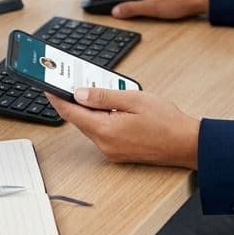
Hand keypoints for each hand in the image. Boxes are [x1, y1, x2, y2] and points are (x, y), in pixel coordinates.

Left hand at [47, 87, 199, 168]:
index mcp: (106, 130)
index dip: (57, 98)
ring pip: (91, 126)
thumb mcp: (134, 99)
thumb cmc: (166, 122)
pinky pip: (102, 132)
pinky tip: (108, 106)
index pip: (72, 113)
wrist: (187, 145)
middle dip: (74, 100)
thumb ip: (104, 96)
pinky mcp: (119, 152)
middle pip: (80, 120)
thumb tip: (80, 93)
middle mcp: (105, 145)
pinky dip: (100, 118)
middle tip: (69, 82)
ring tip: (94, 90)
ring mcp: (112, 151)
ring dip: (90, 108)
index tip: (46, 86)